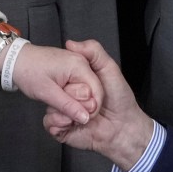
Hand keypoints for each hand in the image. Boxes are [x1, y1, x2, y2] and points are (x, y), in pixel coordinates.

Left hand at [10, 41, 99, 124]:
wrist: (16, 59)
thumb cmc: (28, 72)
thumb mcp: (47, 93)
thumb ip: (68, 106)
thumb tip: (85, 118)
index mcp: (79, 66)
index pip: (97, 91)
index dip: (91, 108)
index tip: (80, 119)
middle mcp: (82, 63)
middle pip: (93, 91)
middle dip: (82, 105)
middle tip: (66, 115)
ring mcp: (77, 65)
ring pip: (86, 90)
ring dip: (76, 101)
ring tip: (59, 106)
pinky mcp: (72, 69)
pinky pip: (79, 86)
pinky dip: (72, 96)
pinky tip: (61, 100)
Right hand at [41, 40, 155, 167]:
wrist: (123, 129)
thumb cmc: (120, 99)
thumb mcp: (109, 69)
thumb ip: (93, 52)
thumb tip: (70, 43)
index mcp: (76, 82)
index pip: (61, 75)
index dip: (71, 81)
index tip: (84, 86)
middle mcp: (68, 96)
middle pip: (55, 91)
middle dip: (72, 98)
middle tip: (90, 104)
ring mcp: (64, 112)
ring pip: (50, 107)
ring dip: (66, 112)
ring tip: (84, 117)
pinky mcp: (61, 129)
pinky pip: (49, 123)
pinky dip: (59, 124)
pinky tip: (72, 124)